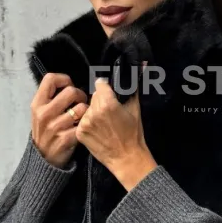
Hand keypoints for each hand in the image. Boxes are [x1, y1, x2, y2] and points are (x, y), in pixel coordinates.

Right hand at [30, 73, 88, 167]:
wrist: (43, 158)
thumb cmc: (45, 131)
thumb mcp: (39, 113)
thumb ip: (50, 98)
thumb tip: (68, 84)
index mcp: (37, 104)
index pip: (50, 79)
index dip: (64, 79)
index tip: (69, 85)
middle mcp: (44, 113)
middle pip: (71, 91)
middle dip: (80, 95)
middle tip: (80, 102)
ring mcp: (55, 126)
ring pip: (82, 108)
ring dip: (86, 111)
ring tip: (83, 115)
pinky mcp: (66, 138)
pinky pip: (84, 124)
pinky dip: (86, 124)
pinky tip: (82, 127)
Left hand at [75, 75, 156, 189]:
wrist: (127, 158)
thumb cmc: (134, 134)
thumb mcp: (135, 107)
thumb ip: (134, 85)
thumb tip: (142, 64)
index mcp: (107, 103)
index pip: (100, 84)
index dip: (107, 89)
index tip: (112, 96)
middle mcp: (93, 112)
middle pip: (94, 95)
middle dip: (101, 100)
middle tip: (111, 113)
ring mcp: (85, 123)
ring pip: (87, 108)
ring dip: (94, 112)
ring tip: (105, 123)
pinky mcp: (80, 133)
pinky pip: (82, 120)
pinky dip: (89, 123)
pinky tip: (99, 130)